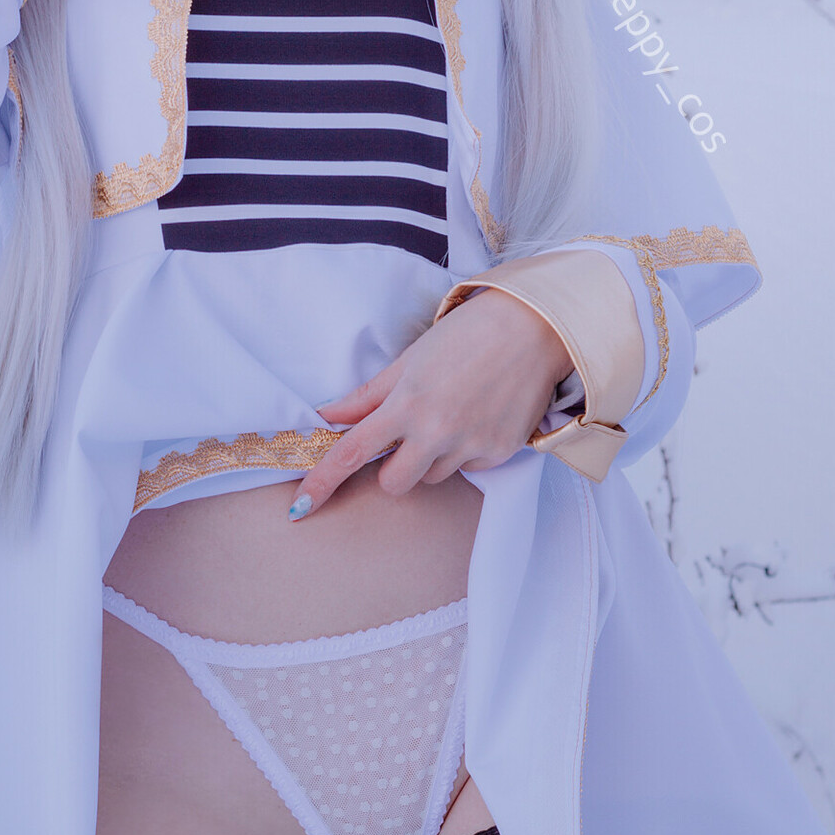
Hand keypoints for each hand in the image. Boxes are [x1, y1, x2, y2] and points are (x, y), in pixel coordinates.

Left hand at [288, 290, 575, 519]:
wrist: (534, 328)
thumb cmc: (466, 335)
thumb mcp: (410, 360)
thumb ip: (368, 395)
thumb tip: (328, 416)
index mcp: (407, 404)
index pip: (351, 453)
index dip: (322, 482)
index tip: (300, 506)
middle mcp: (437, 431)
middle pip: (393, 483)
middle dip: (391, 468)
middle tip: (405, 437)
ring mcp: (471, 446)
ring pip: (431, 477)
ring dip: (430, 457)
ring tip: (451, 413)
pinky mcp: (500, 454)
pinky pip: (466, 469)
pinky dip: (464, 452)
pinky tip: (477, 416)